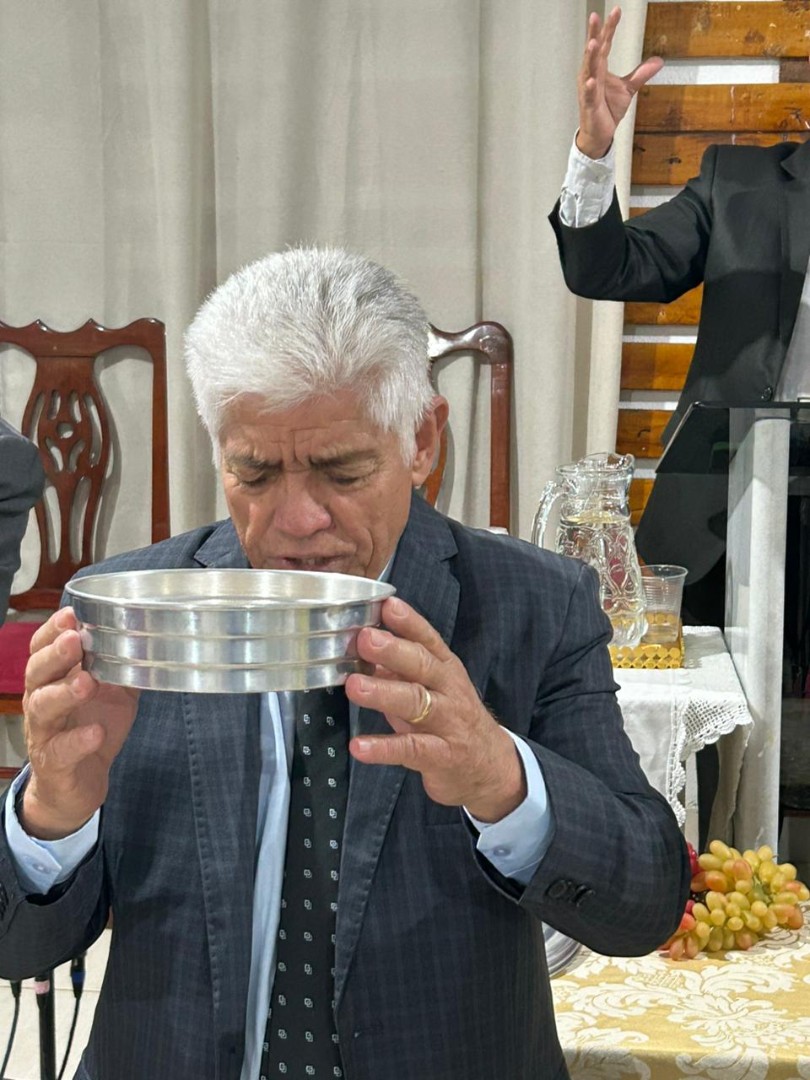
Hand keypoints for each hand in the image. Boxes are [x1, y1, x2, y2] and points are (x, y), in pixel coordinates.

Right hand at [20, 607, 139, 839]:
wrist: (76, 785)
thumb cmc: (91, 728)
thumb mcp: (113, 694)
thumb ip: (125, 667)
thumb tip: (152, 639)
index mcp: (54, 680)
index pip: (42, 649)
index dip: (52, 631)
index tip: (70, 614)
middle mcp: (41, 701)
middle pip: (38, 672)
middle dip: (56, 654)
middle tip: (75, 640)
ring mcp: (44, 732)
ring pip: (43, 707)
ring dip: (65, 692)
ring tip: (87, 682)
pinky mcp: (54, 763)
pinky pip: (61, 750)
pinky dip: (78, 741)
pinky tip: (96, 732)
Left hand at [345, 597, 525, 822]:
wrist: (491, 768)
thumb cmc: (453, 720)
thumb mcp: (432, 688)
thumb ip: (401, 669)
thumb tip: (363, 647)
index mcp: (445, 669)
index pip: (428, 640)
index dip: (409, 622)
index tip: (387, 605)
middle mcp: (449, 691)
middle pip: (423, 665)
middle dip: (393, 650)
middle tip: (365, 639)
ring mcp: (448, 723)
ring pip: (416, 703)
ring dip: (384, 693)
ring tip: (354, 686)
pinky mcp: (442, 756)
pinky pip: (411, 750)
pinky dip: (383, 748)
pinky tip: (360, 746)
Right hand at [577, 6, 662, 159]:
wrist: (599, 133)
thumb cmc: (607, 109)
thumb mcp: (628, 88)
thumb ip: (640, 74)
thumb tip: (658, 61)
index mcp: (600, 68)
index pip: (606, 44)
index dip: (610, 28)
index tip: (616, 11)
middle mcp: (591, 75)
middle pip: (594, 51)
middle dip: (595, 34)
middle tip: (596, 17)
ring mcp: (588, 89)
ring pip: (588, 69)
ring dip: (590, 56)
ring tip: (593, 43)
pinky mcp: (589, 105)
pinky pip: (588, 95)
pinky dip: (588, 87)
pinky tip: (590, 80)